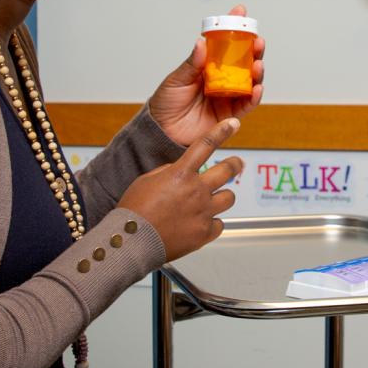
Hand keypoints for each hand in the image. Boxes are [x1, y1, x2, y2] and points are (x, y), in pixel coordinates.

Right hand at [117, 117, 242, 260]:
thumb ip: (169, 172)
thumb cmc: (134, 212)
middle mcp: (196, 191)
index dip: (221, 132)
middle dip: (235, 164)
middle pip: (227, 171)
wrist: (131, 242)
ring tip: (215, 199)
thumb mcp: (147, 181)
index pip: (205, 145)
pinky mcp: (204, 233)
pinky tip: (201, 223)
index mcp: (180, 174)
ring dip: (223, 196)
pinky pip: (219, 224)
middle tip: (236, 164)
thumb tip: (180, 170)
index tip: (232, 124)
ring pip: (229, 197)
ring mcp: (203, 212)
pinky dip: (212, 223)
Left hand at [148, 4, 264, 144]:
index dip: (234, 29)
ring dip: (257, 72)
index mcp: (208, 67)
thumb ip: (192, 63)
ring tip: (257, 64)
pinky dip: (255, 96)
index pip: (224, 45)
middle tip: (257, 41)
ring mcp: (227, 96)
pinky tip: (257, 89)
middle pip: (243, 62)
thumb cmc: (166, 104)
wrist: (162, 131)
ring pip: (250, 81)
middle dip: (254, 50)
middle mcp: (221, 80)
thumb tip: (201, 43)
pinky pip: (247, 104)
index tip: (240, 14)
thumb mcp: (176, 79)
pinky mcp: (229, 114)